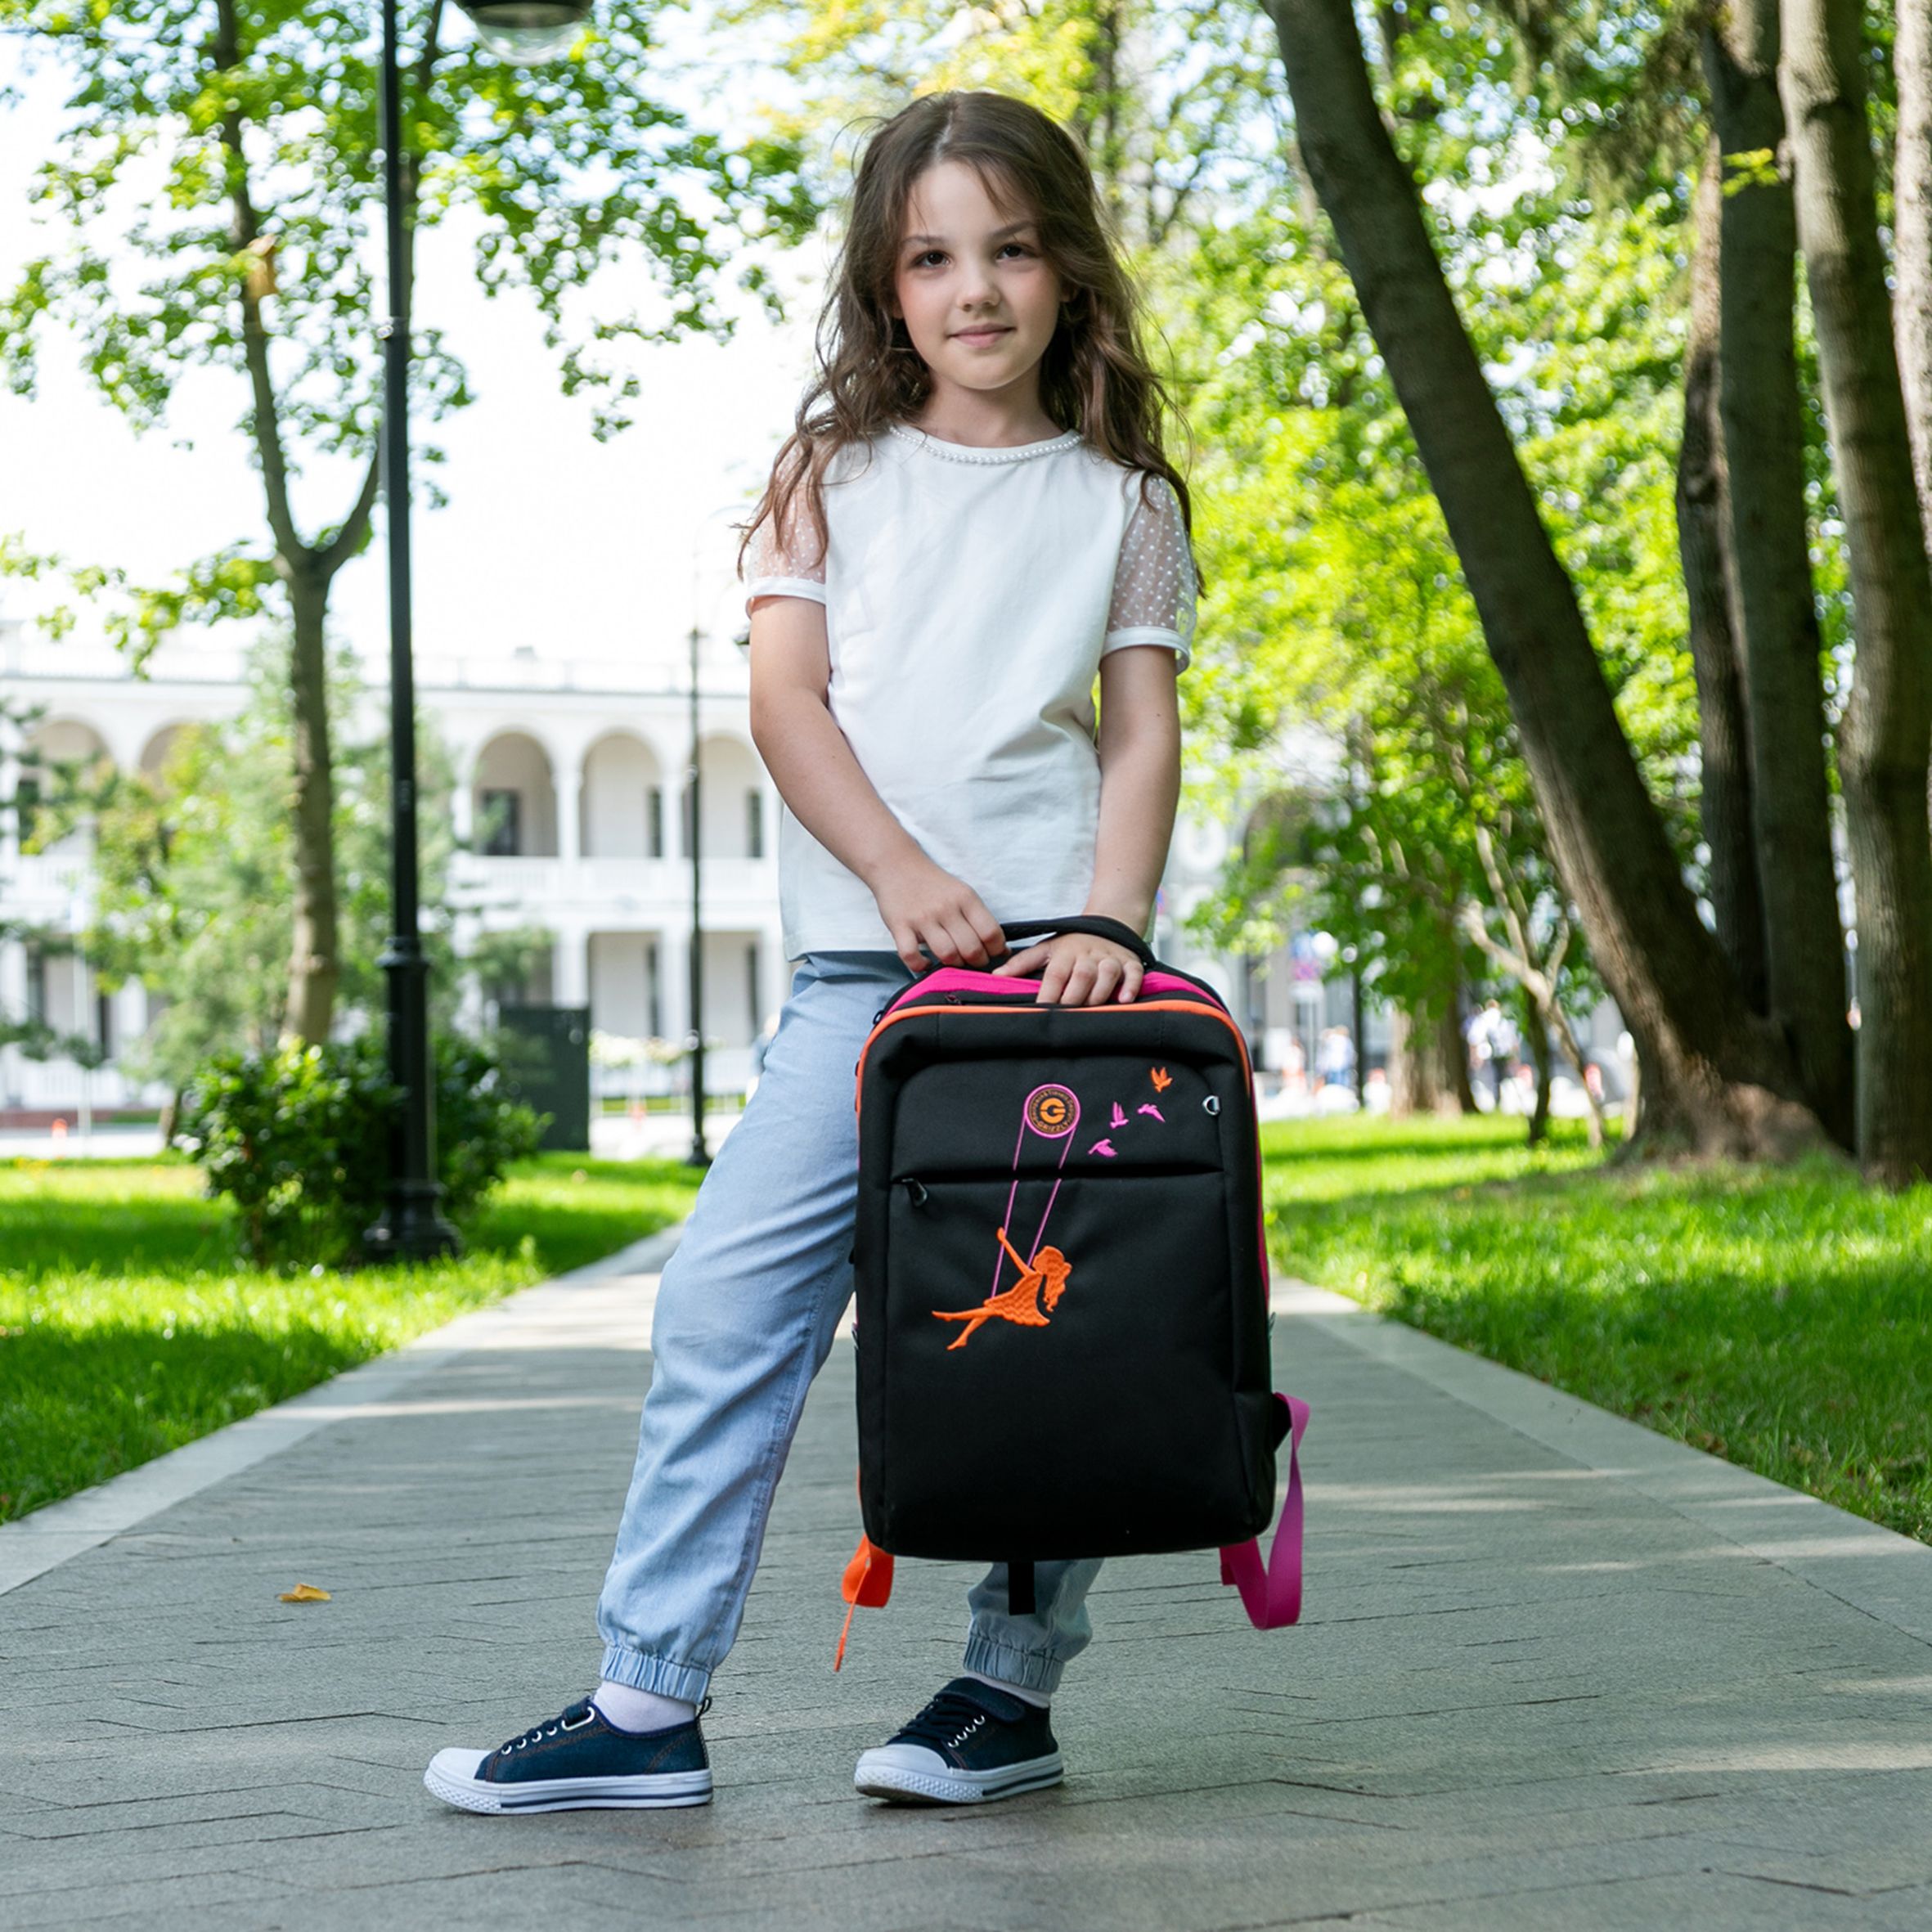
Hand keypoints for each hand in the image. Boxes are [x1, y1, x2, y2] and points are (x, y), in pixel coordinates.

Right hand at [870, 855, 1005, 973]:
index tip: (992, 953)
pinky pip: (911, 956)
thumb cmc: (933, 885)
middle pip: (971, 948)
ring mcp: (922, 918)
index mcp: (966, 898)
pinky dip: (920, 965)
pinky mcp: (899, 926)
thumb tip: (1003, 950)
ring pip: (947, 954)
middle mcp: (946, 908)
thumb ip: (980, 920)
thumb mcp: (963, 893)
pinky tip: (925, 963)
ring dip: (952, 965)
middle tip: (972, 961)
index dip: (996, 950)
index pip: (991, 933)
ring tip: (951, 961)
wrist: (897, 865)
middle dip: (977, 962)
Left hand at [990, 931, 1144, 1005]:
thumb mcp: (1047, 948)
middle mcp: (1088, 954)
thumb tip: (996, 975)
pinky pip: (1133, 973)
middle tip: (1067, 1016)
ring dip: (1100, 992)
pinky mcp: (1130, 962)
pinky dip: (1130, 986)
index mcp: (1065, 952)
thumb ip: (1023, 963)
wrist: (1108, 924)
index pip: (1055, 974)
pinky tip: (1123, 999)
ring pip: (1107, 973)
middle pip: (1081, 974)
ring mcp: (1110, 957)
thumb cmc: (1073, 944)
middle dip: (1074, 997)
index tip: (1041, 1011)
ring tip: (1092, 1009)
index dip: (1048, 993)